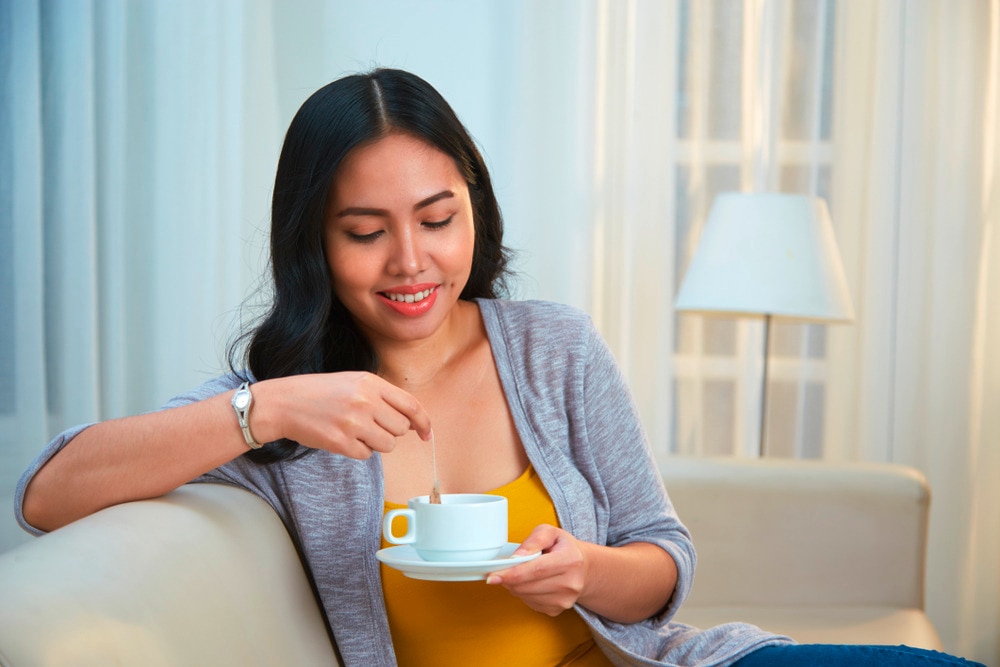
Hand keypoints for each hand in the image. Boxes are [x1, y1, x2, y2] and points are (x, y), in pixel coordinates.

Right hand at [254, 372, 431, 458]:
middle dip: (391, 431)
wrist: (285, 403)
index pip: (411, 405)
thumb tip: (412, 421)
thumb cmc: (321, 392)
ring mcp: (354, 423)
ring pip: (388, 445)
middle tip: (370, 424)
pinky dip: (359, 450)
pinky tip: (344, 438)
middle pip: (401, 428)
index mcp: (371, 383)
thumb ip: (383, 396)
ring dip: (376, 443)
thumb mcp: (354, 382)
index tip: (426, 433)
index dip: (423, 422)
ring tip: (356, 430)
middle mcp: (365, 402)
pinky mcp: (341, 443)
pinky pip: (367, 455)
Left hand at [485, 524, 587, 615]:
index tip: (492, 576)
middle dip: (509, 579)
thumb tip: (517, 557)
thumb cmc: (564, 548)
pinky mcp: (557, 610)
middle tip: (502, 569)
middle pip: (527, 586)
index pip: (535, 570)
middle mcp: (570, 584)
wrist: (583, 568)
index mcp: (570, 560)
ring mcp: (564, 600)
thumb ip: (533, 540)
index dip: (511, 574)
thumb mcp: (550, 533)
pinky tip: (531, 583)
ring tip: (523, 573)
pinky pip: (530, 604)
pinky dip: (524, 593)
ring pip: (525, 596)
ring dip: (516, 586)